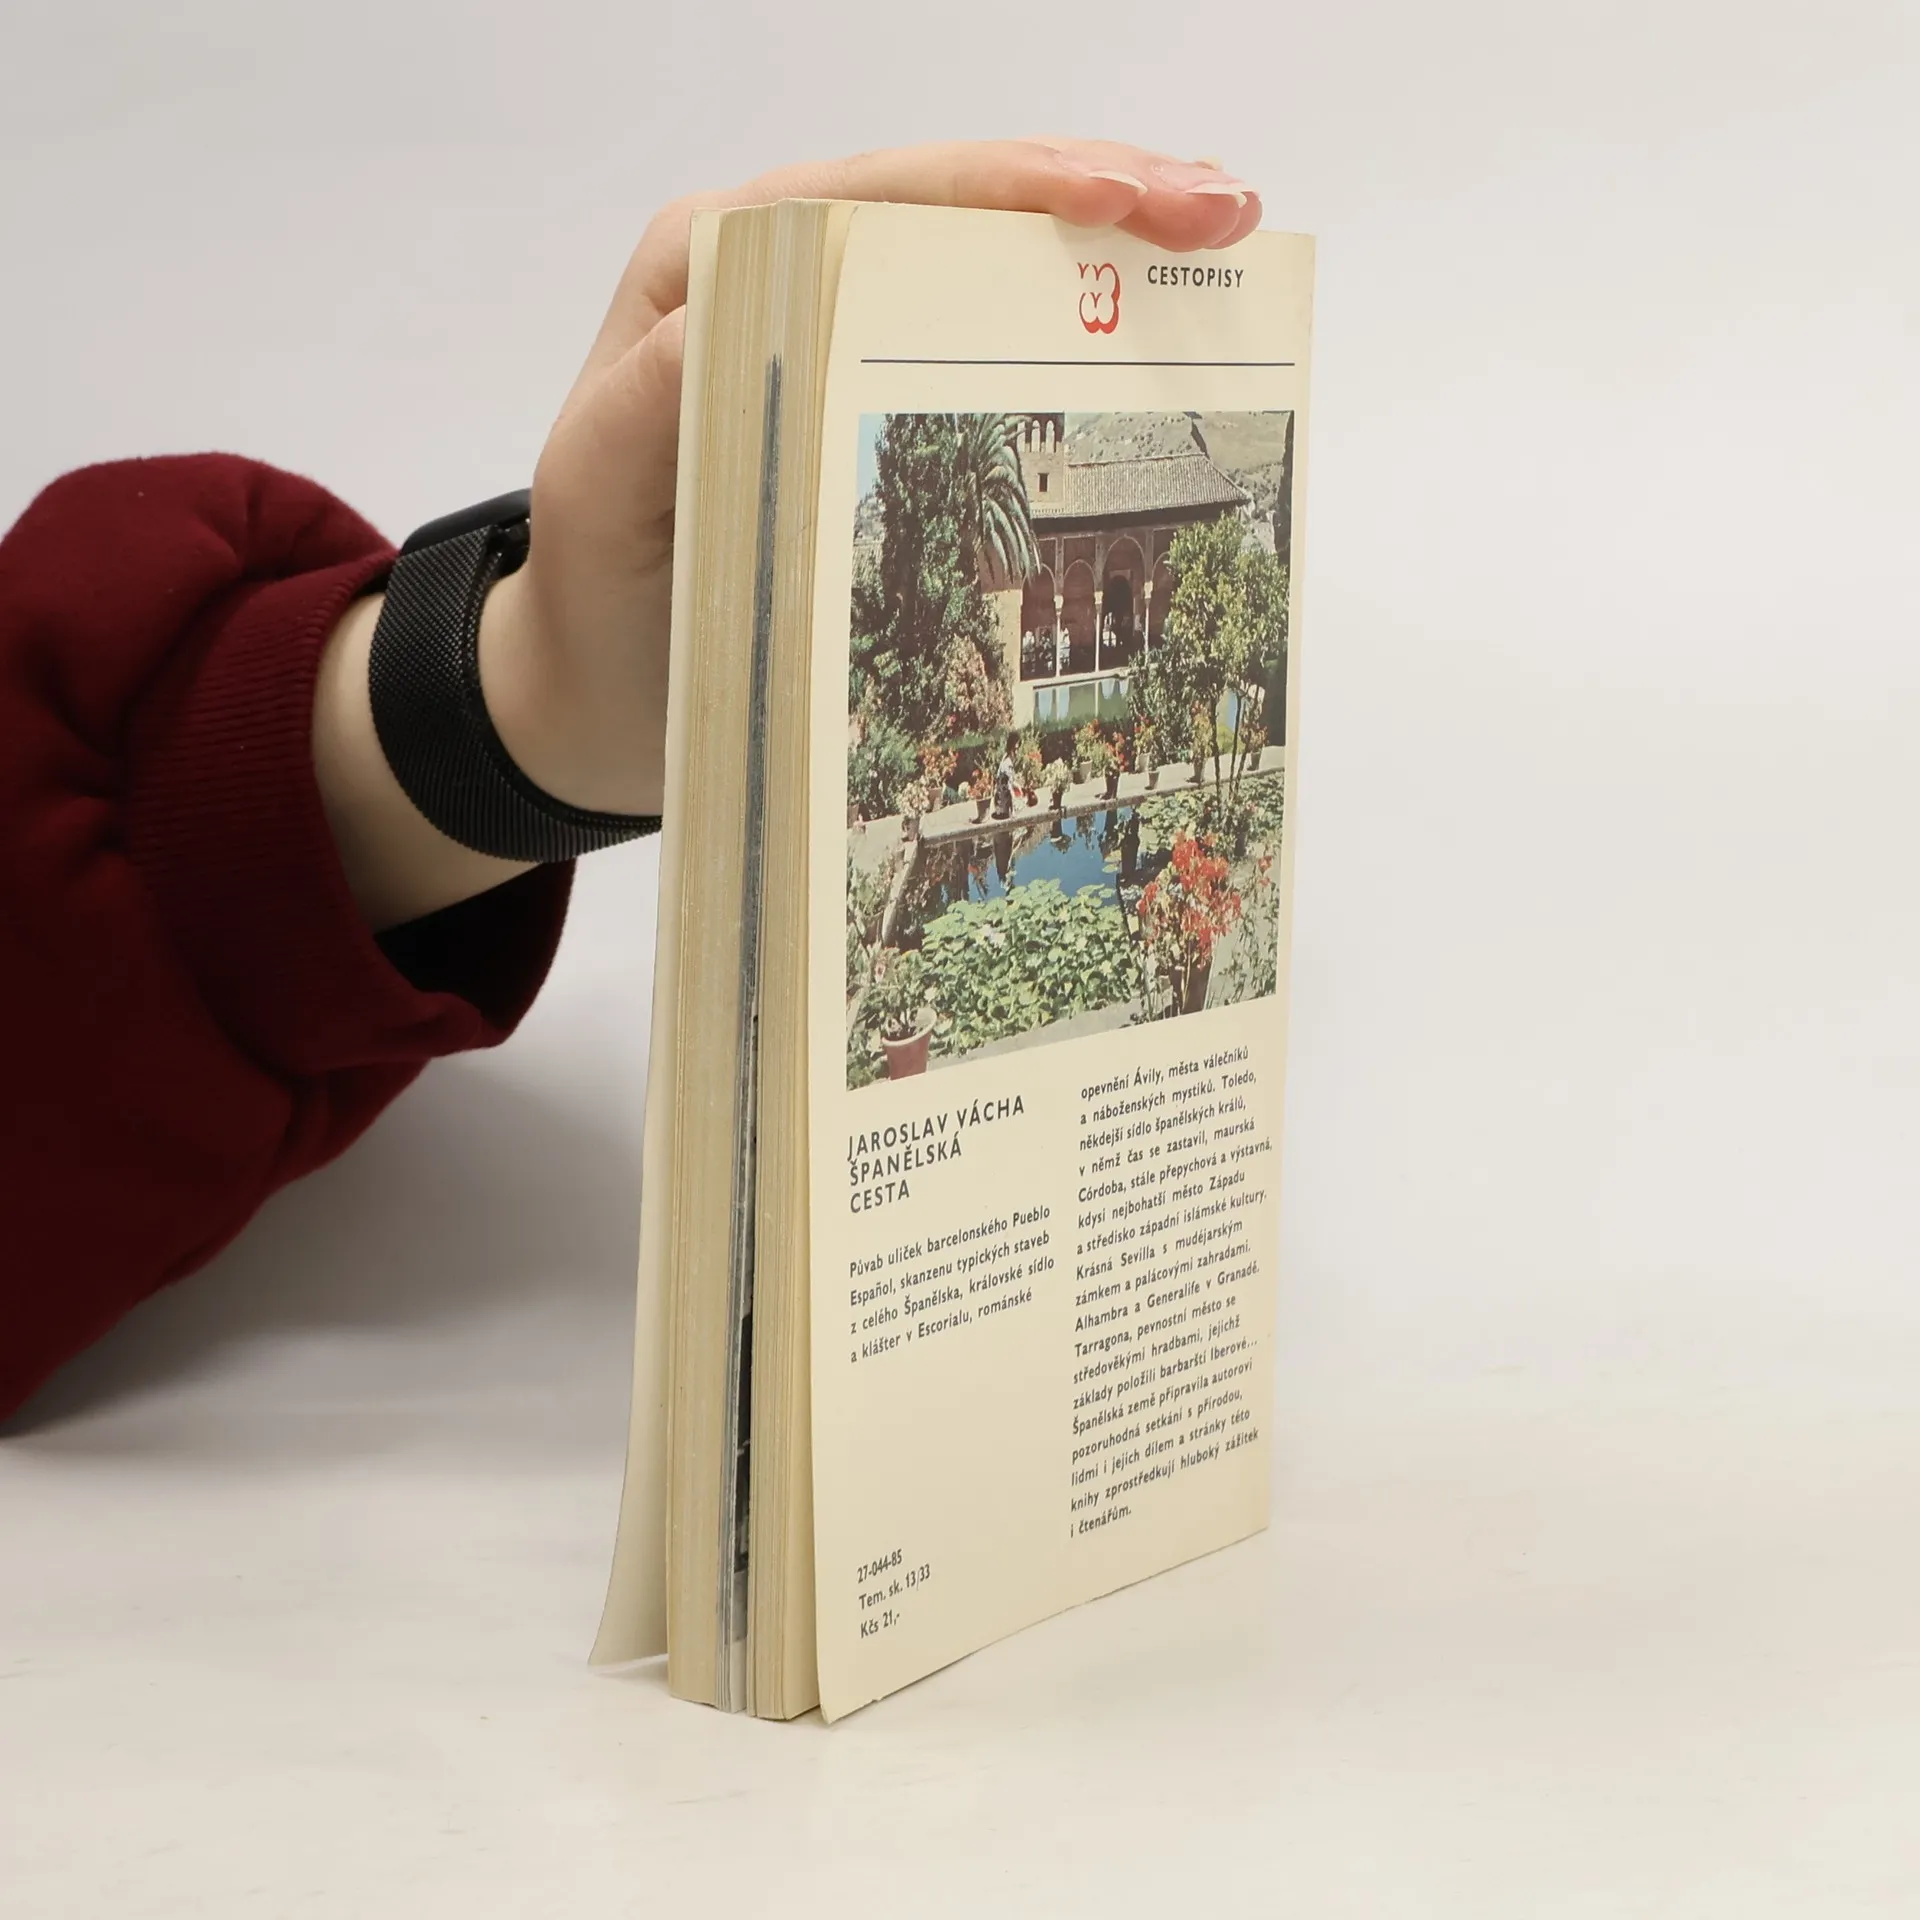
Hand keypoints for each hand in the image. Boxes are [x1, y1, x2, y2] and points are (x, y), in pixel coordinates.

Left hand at [316, 139, 1260, 926]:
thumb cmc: (596, 598)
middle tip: (1221, 210)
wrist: (589, 689)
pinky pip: (962, 341)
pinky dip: (1056, 327)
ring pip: (970, 259)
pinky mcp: (856, 399)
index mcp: (712, 271)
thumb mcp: (602, 495)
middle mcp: (773, 277)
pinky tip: (1139, 321)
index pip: (885, 195)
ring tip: (1214, 241)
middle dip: (1091, 195)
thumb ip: (659, 398)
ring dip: (1094, 247)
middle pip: (949, 203)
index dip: (1019, 189)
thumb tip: (755, 313)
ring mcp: (823, 335)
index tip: (1136, 201)